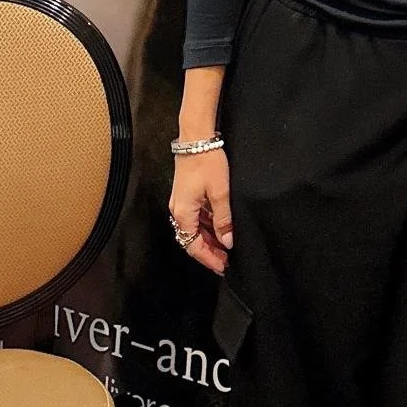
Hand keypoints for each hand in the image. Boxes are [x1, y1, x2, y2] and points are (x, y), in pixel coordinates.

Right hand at [168, 148, 232, 275]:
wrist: (196, 139)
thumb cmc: (207, 163)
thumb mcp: (220, 193)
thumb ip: (224, 219)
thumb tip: (228, 241)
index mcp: (184, 213)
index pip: (193, 246)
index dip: (208, 258)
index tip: (223, 267)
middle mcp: (179, 211)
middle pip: (192, 240)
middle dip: (209, 251)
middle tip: (227, 260)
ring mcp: (182, 203)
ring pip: (194, 229)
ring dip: (209, 239)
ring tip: (226, 247)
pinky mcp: (187, 195)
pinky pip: (196, 218)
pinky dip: (207, 226)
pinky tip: (220, 228)